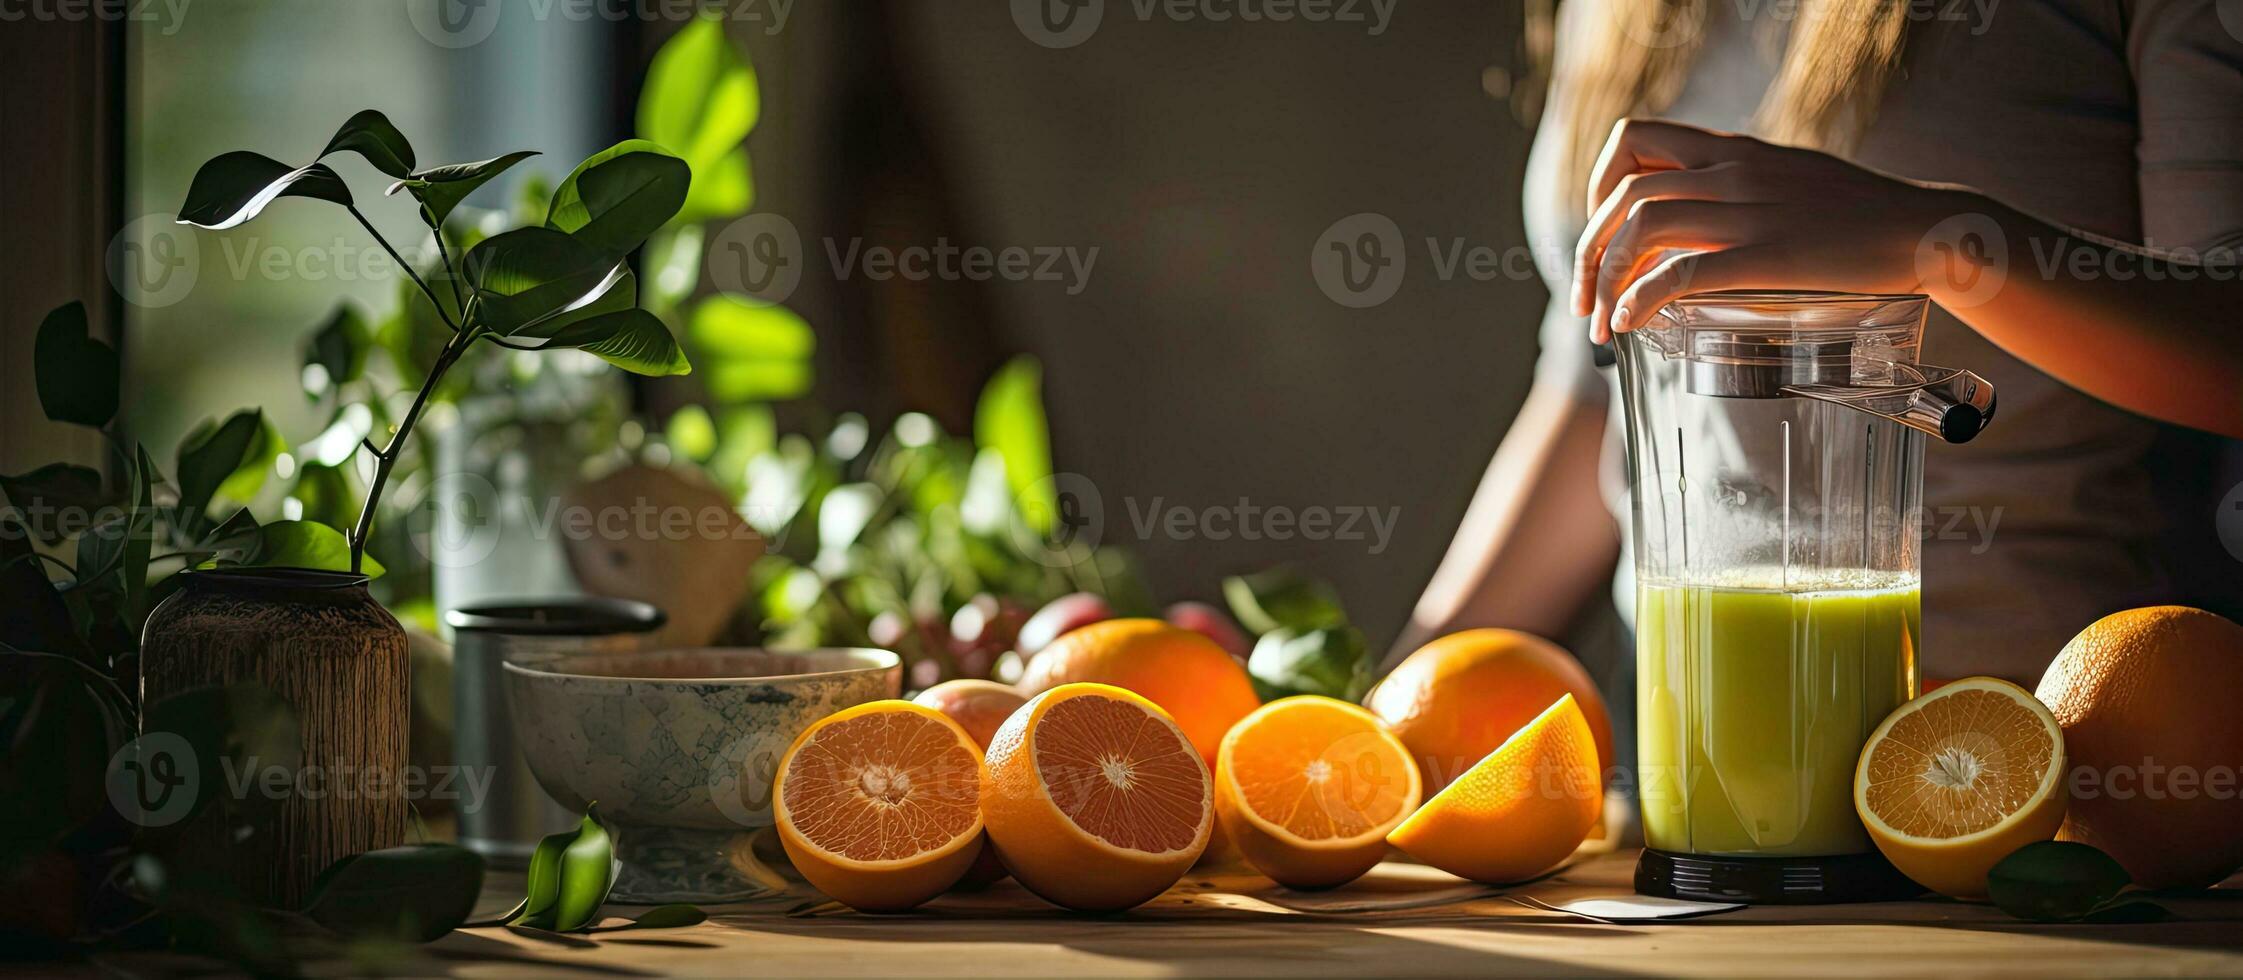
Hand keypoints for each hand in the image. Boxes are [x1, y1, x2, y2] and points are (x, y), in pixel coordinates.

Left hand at [1571, 119, 1969, 341]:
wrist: (1925, 228)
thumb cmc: (1858, 214)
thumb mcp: (1785, 179)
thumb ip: (1736, 187)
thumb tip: (1689, 215)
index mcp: (1732, 150)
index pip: (1634, 140)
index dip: (1598, 186)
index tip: (1599, 233)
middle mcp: (1732, 172)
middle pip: (1624, 193)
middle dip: (1588, 250)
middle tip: (1584, 299)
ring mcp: (1750, 211)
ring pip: (1643, 226)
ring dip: (1606, 277)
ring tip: (1601, 322)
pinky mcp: (1770, 254)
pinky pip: (1683, 272)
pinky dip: (1643, 298)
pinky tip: (1631, 323)